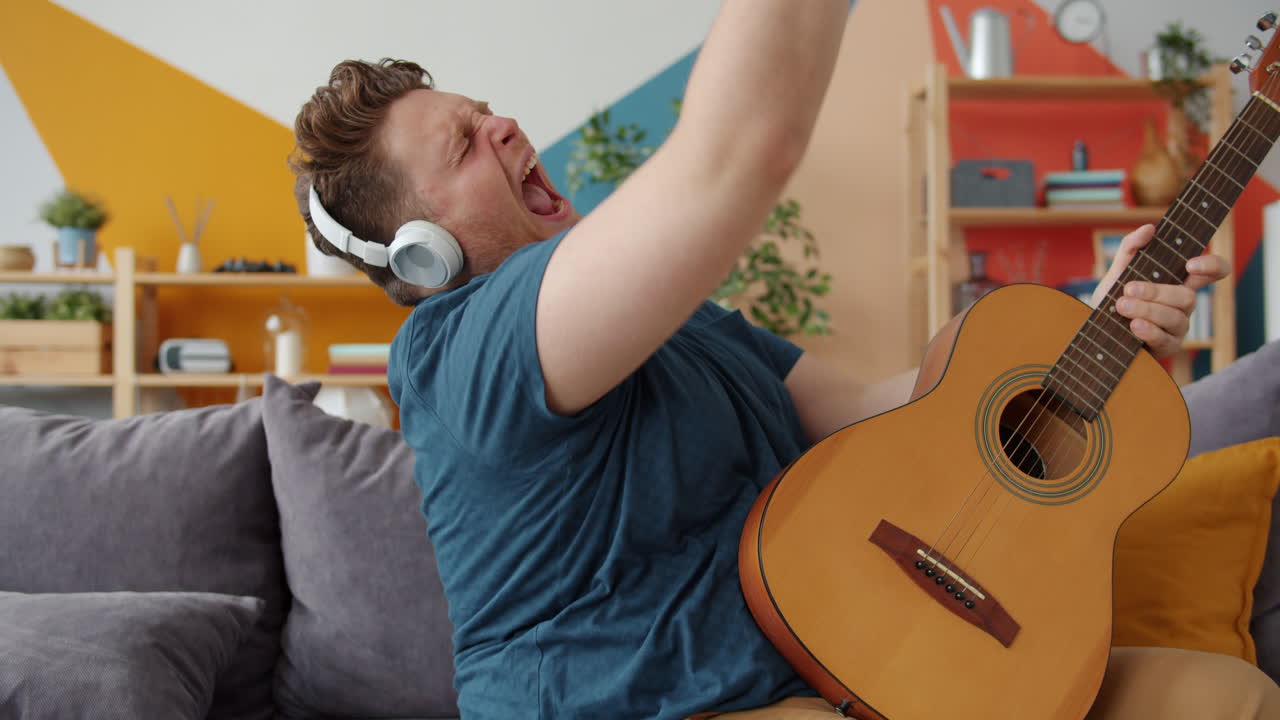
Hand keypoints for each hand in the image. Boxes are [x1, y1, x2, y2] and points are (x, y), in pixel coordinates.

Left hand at [1089, 224, 1229, 359]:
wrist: (1096, 330)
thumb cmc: (1114, 298)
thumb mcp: (1118, 270)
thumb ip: (1131, 247)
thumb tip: (1150, 228)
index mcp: (1179, 281)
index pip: (1213, 271)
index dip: (1212, 266)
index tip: (1190, 265)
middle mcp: (1183, 304)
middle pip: (1188, 297)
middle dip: (1157, 292)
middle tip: (1129, 289)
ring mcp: (1177, 327)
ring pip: (1175, 317)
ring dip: (1147, 310)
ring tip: (1122, 306)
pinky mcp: (1166, 347)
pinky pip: (1165, 340)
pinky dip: (1149, 331)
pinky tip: (1134, 325)